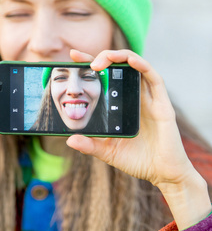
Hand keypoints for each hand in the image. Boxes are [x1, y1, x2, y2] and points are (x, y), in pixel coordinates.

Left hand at [67, 49, 210, 229]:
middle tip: (84, 61)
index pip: (104, 78)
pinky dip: (142, 66)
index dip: (90, 64)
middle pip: (119, 67)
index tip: (73, 57)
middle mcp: (133, 97)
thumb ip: (89, 145)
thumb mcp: (107, 151)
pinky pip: (154, 78)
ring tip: (102, 60)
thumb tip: (69, 140)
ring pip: (135, 66)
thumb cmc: (136, 160)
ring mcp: (148, 98)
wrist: (162, 174)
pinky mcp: (162, 103)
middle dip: (102, 57)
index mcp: (119, 104)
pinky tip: (130, 62)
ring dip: (120, 57)